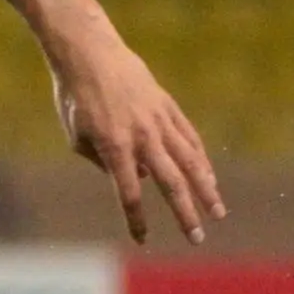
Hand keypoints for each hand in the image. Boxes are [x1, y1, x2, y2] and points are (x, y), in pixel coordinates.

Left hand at [52, 31, 223, 244]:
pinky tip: (208, 176)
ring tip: (218, 211)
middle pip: (170, 183)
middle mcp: (142, 136)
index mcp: (114, 147)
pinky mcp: (168, 106)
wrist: (89, 54)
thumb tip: (136, 178)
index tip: (143, 239)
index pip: (129, 193)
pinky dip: (200, 158)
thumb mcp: (76, 135)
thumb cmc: (74, 98)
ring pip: (190, 160)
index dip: (136, 219)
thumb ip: (102, 162)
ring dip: (205, 188)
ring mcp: (159, 120)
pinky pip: (189, 137)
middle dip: (184, 213)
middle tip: (197, 238)